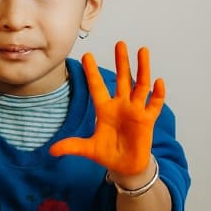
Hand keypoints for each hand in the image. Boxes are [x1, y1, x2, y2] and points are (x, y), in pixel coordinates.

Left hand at [50, 41, 164, 175]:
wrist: (125, 167)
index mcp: (105, 110)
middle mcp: (121, 106)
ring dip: (142, 69)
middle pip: (122, 79)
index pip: (97, 87)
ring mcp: (135, 111)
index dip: (92, 72)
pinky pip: (154, 105)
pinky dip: (158, 94)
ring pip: (140, 86)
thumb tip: (52, 151)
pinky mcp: (147, 120)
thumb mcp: (88, 150)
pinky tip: (159, 82)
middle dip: (121, 62)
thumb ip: (72, 146)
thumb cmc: (107, 154)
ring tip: (142, 51)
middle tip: (119, 43)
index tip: (86, 55)